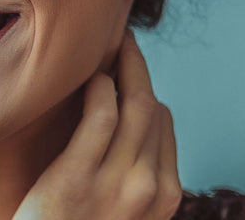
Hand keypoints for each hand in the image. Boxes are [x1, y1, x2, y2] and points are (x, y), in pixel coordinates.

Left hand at [12, 29, 181, 219]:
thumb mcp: (121, 207)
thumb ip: (132, 169)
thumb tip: (134, 113)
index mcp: (166, 197)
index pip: (165, 124)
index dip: (147, 92)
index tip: (131, 71)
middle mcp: (149, 189)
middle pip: (152, 108)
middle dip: (139, 68)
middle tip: (124, 42)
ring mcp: (117, 184)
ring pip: (133, 104)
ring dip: (123, 67)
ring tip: (107, 49)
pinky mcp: (78, 177)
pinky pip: (101, 115)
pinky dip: (99, 89)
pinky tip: (90, 80)